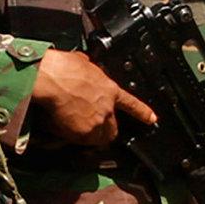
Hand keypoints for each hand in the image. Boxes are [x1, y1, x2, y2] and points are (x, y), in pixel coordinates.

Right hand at [30, 49, 152, 147]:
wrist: (52, 78)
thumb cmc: (62, 67)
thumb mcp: (81, 62)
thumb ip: (87, 69)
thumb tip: (82, 64)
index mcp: (109, 90)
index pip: (131, 104)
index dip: (142, 112)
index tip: (152, 119)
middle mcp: (107, 109)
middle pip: (112, 129)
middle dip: (103, 130)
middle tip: (88, 125)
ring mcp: (96, 123)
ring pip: (97, 138)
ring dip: (87, 136)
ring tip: (71, 129)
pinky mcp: (82, 133)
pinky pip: (79, 141)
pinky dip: (70, 138)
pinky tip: (60, 131)